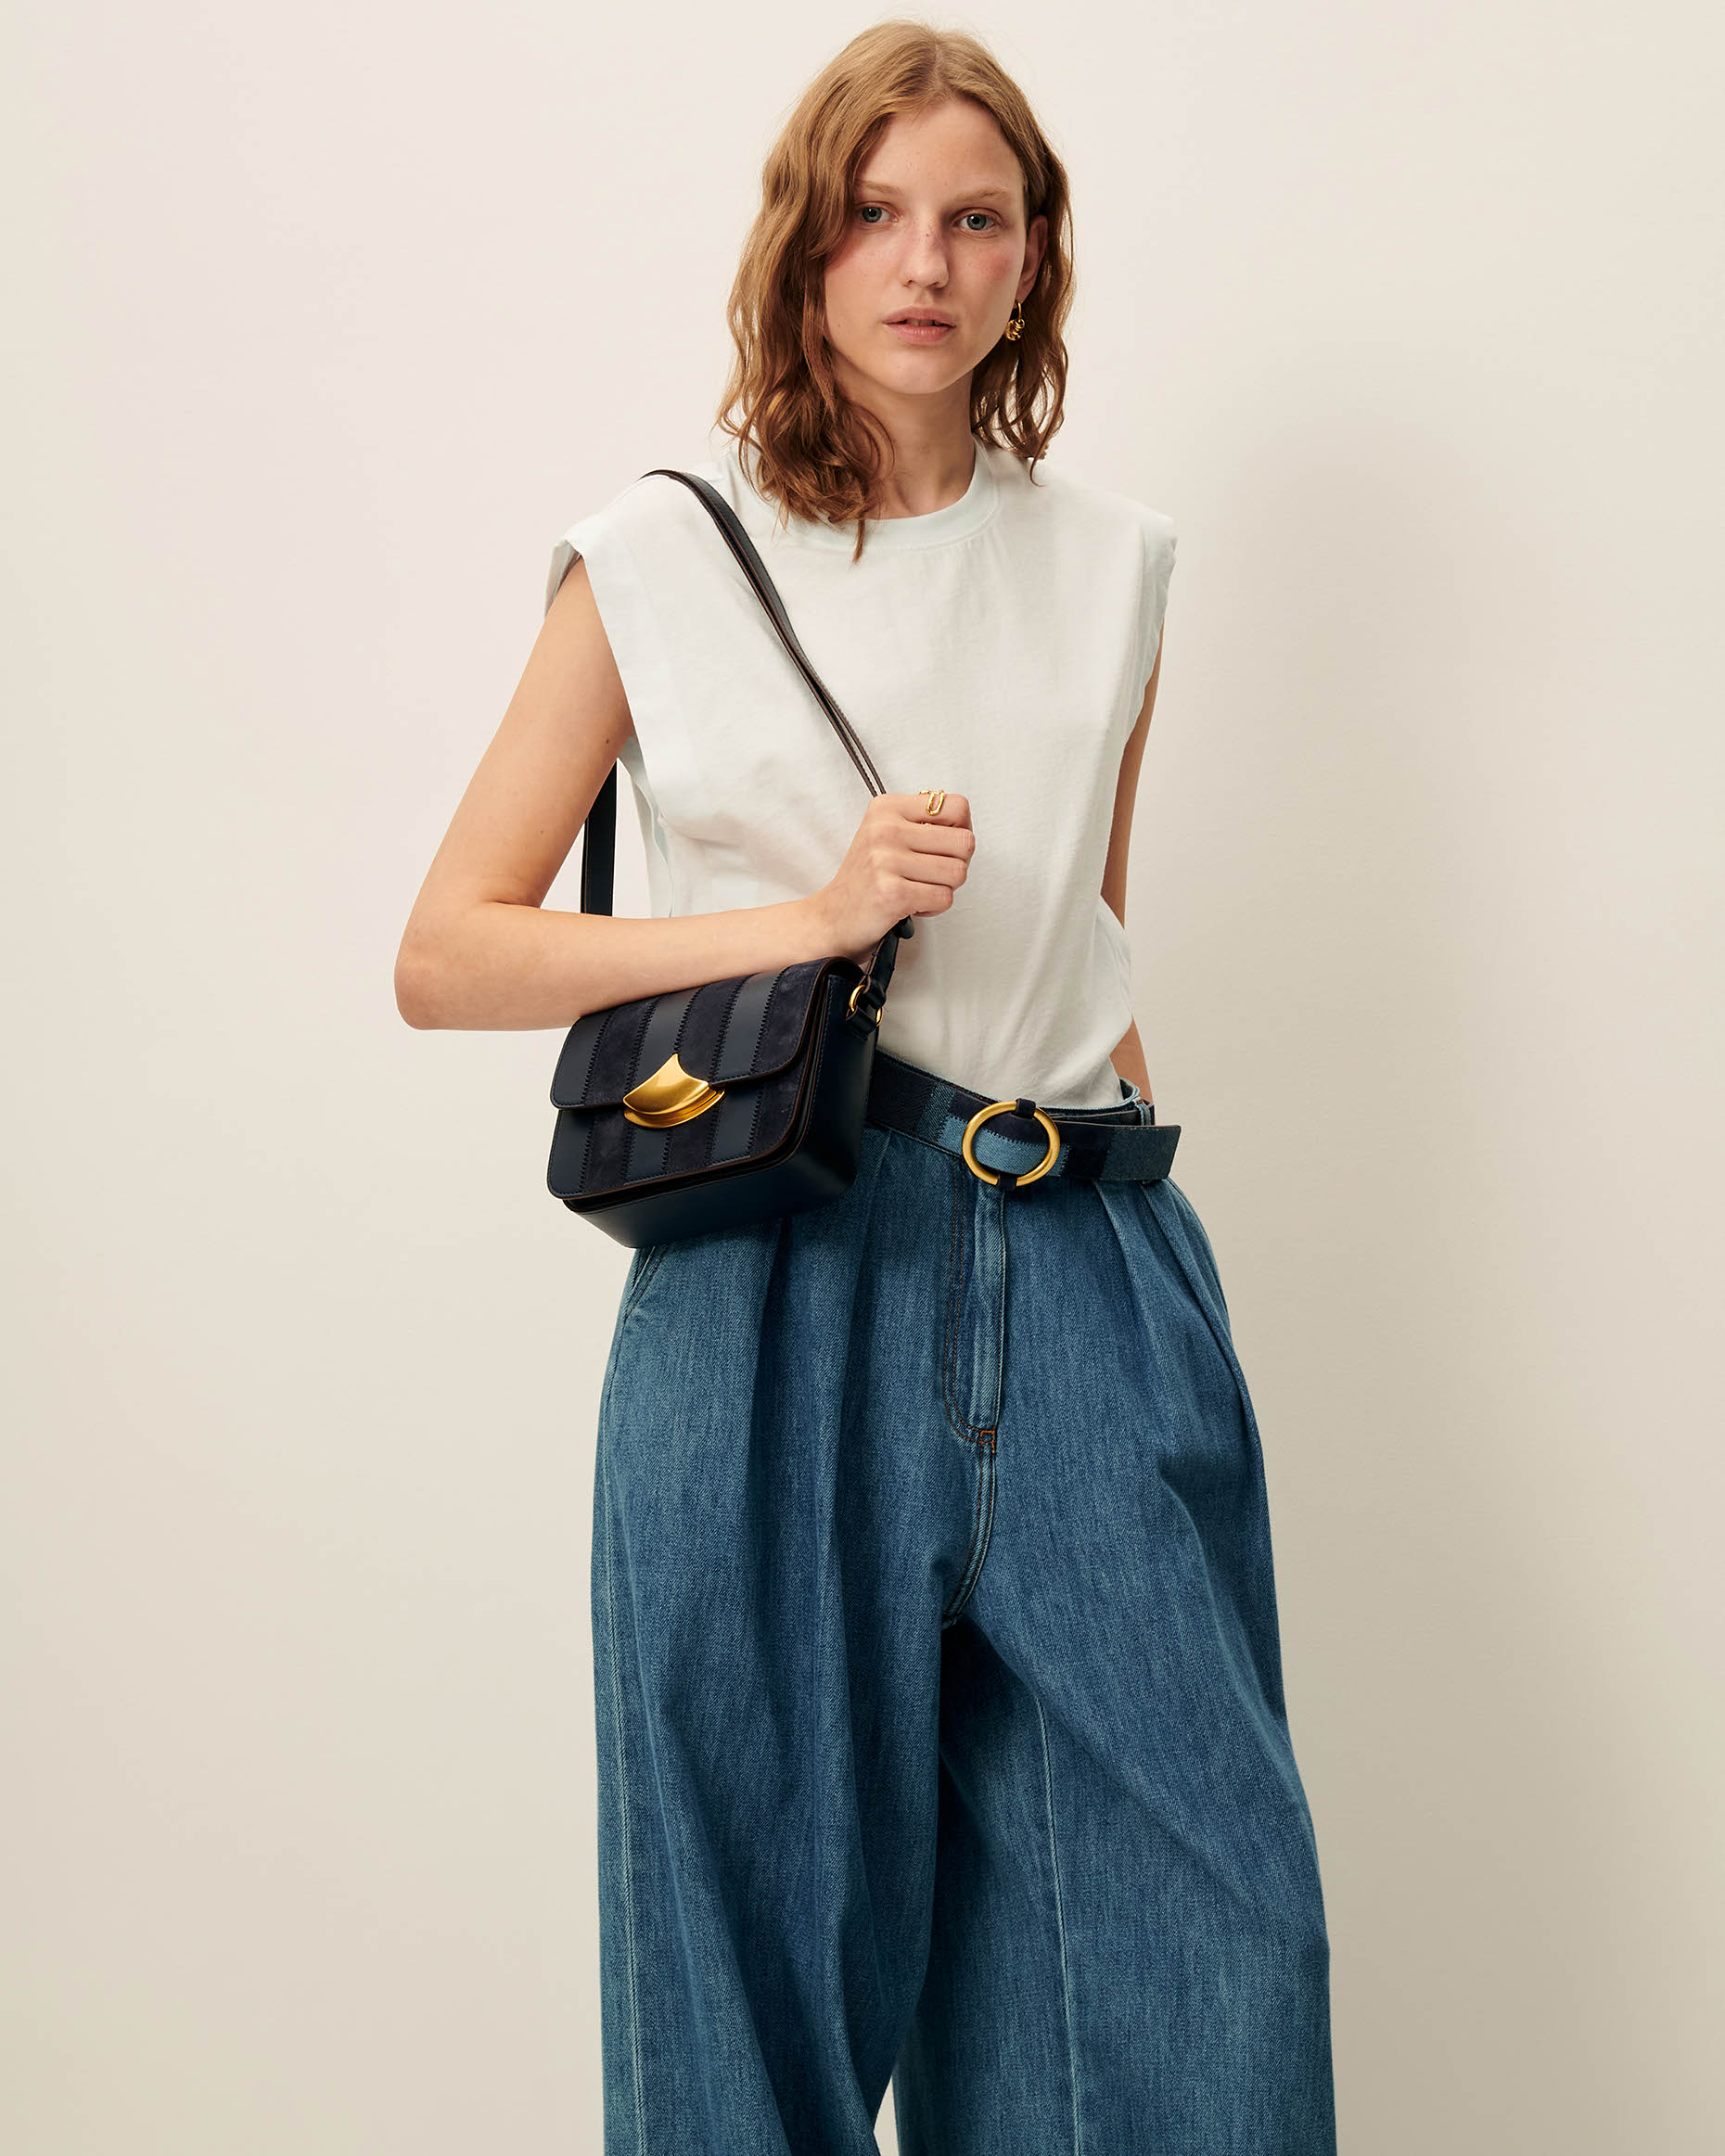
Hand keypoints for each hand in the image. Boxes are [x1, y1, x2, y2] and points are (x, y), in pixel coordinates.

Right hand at [811, 790, 974, 965]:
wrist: (835, 916)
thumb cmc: (867, 877)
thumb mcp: (887, 833)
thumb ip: (924, 822)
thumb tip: (965, 825)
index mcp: (887, 808)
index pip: (957, 806)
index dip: (961, 829)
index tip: (945, 844)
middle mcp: (885, 829)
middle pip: (965, 842)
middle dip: (957, 863)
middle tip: (933, 872)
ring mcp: (887, 861)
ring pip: (958, 873)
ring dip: (945, 887)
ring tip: (919, 888)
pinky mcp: (893, 893)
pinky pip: (945, 898)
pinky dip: (934, 907)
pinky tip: (913, 903)